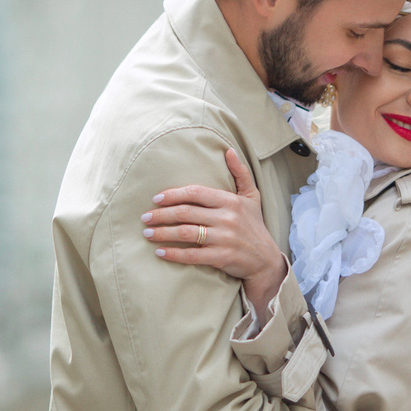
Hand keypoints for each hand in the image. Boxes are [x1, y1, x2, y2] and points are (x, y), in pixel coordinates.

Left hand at [143, 148, 288, 313]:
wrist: (265, 260)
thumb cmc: (254, 225)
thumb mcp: (251, 196)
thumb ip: (240, 172)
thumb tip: (229, 150)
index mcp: (230, 201)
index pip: (196, 193)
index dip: (173, 195)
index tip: (156, 199)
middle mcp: (227, 218)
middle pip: (186, 213)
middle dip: (161, 215)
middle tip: (144, 217)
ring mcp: (223, 238)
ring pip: (186, 233)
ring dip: (163, 233)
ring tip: (147, 233)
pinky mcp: (221, 257)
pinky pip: (192, 255)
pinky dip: (174, 253)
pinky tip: (160, 252)